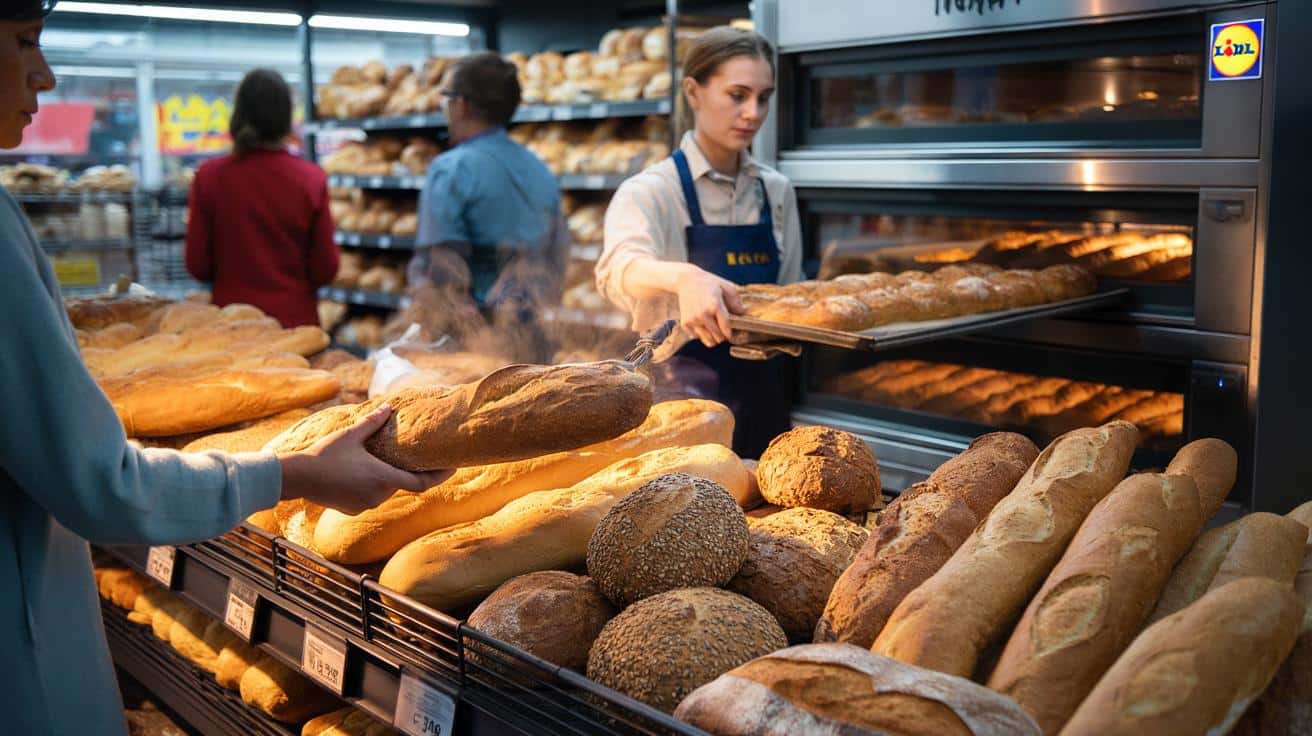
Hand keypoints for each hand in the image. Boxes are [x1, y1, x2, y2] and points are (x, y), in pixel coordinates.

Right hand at [277, 405, 452, 514]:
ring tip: (385, 461)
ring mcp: (365, 505)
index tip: (452, 468)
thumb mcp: (352, 435)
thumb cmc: (326, 454)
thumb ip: (373, 422)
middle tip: (417, 456)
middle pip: (402, 484)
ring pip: (385, 490)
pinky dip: (372, 485)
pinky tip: (363, 472)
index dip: (440, 476)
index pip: (422, 483)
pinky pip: (370, 497)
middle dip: (408, 471)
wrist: (298, 477)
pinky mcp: (353, 510)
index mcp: (384, 478)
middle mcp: (378, 496)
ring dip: (388, 477)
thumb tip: (389, 407)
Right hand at [675, 264, 744, 346]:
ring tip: (715, 331)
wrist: (686, 280)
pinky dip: (701, 335)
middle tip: (723, 331)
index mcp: (715, 305)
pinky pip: (696, 337)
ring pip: (708, 340)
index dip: (730, 334)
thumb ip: (736, 301)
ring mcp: (693, 320)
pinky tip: (703, 326)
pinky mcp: (685, 323)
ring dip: (713, 338)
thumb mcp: (726, 286)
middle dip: (723, 336)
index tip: (732, 335)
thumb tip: (744, 312)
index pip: (726, 328)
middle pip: (718, 337)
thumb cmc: (709, 283)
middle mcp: (703, 314)